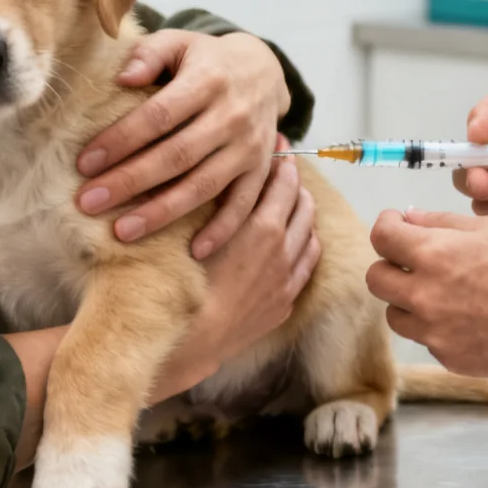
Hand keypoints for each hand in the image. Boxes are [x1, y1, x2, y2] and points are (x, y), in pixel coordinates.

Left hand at [77, 31, 291, 256]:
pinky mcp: (261, 169)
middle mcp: (232, 115)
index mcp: (208, 81)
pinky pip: (243, 204)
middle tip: (88, 203)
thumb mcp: (179, 42)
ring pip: (204, 185)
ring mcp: (250, 146)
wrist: (264, 70)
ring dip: (163, 212)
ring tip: (123, 232)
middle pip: (176, 155)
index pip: (158, 115)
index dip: (121, 140)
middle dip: (129, 182)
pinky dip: (222, 230)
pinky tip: (193, 252)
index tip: (84, 163)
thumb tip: (121, 77)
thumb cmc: (205, 60)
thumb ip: (149, 54)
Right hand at [148, 155, 319, 402]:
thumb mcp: (189, 229)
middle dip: (293, 182)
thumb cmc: (179, 282)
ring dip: (301, 215)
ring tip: (290, 202)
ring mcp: (287, 279)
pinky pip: (305, 266)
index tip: (276, 145)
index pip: (282, 180)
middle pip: (301, 203)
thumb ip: (208, 198)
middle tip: (282, 169)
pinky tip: (293, 242)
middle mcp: (283, 250)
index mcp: (262, 227)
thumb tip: (211, 169)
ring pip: (309, 235)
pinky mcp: (283, 304)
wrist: (188, 342)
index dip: (279, 159)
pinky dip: (302, 246)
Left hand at [366, 210, 487, 377]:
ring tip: (444, 292)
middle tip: (415, 260)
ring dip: (409, 300)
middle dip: (391, 265)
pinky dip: (438, 327)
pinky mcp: (452, 359)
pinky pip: (428, 340)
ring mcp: (437, 333)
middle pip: (377, 279)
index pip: (381, 237)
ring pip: (397, 316)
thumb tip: (409, 220)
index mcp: (434, 254)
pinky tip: (470, 317)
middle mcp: (426, 296)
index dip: (388, 227)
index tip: (398, 227)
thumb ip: (442, 224)